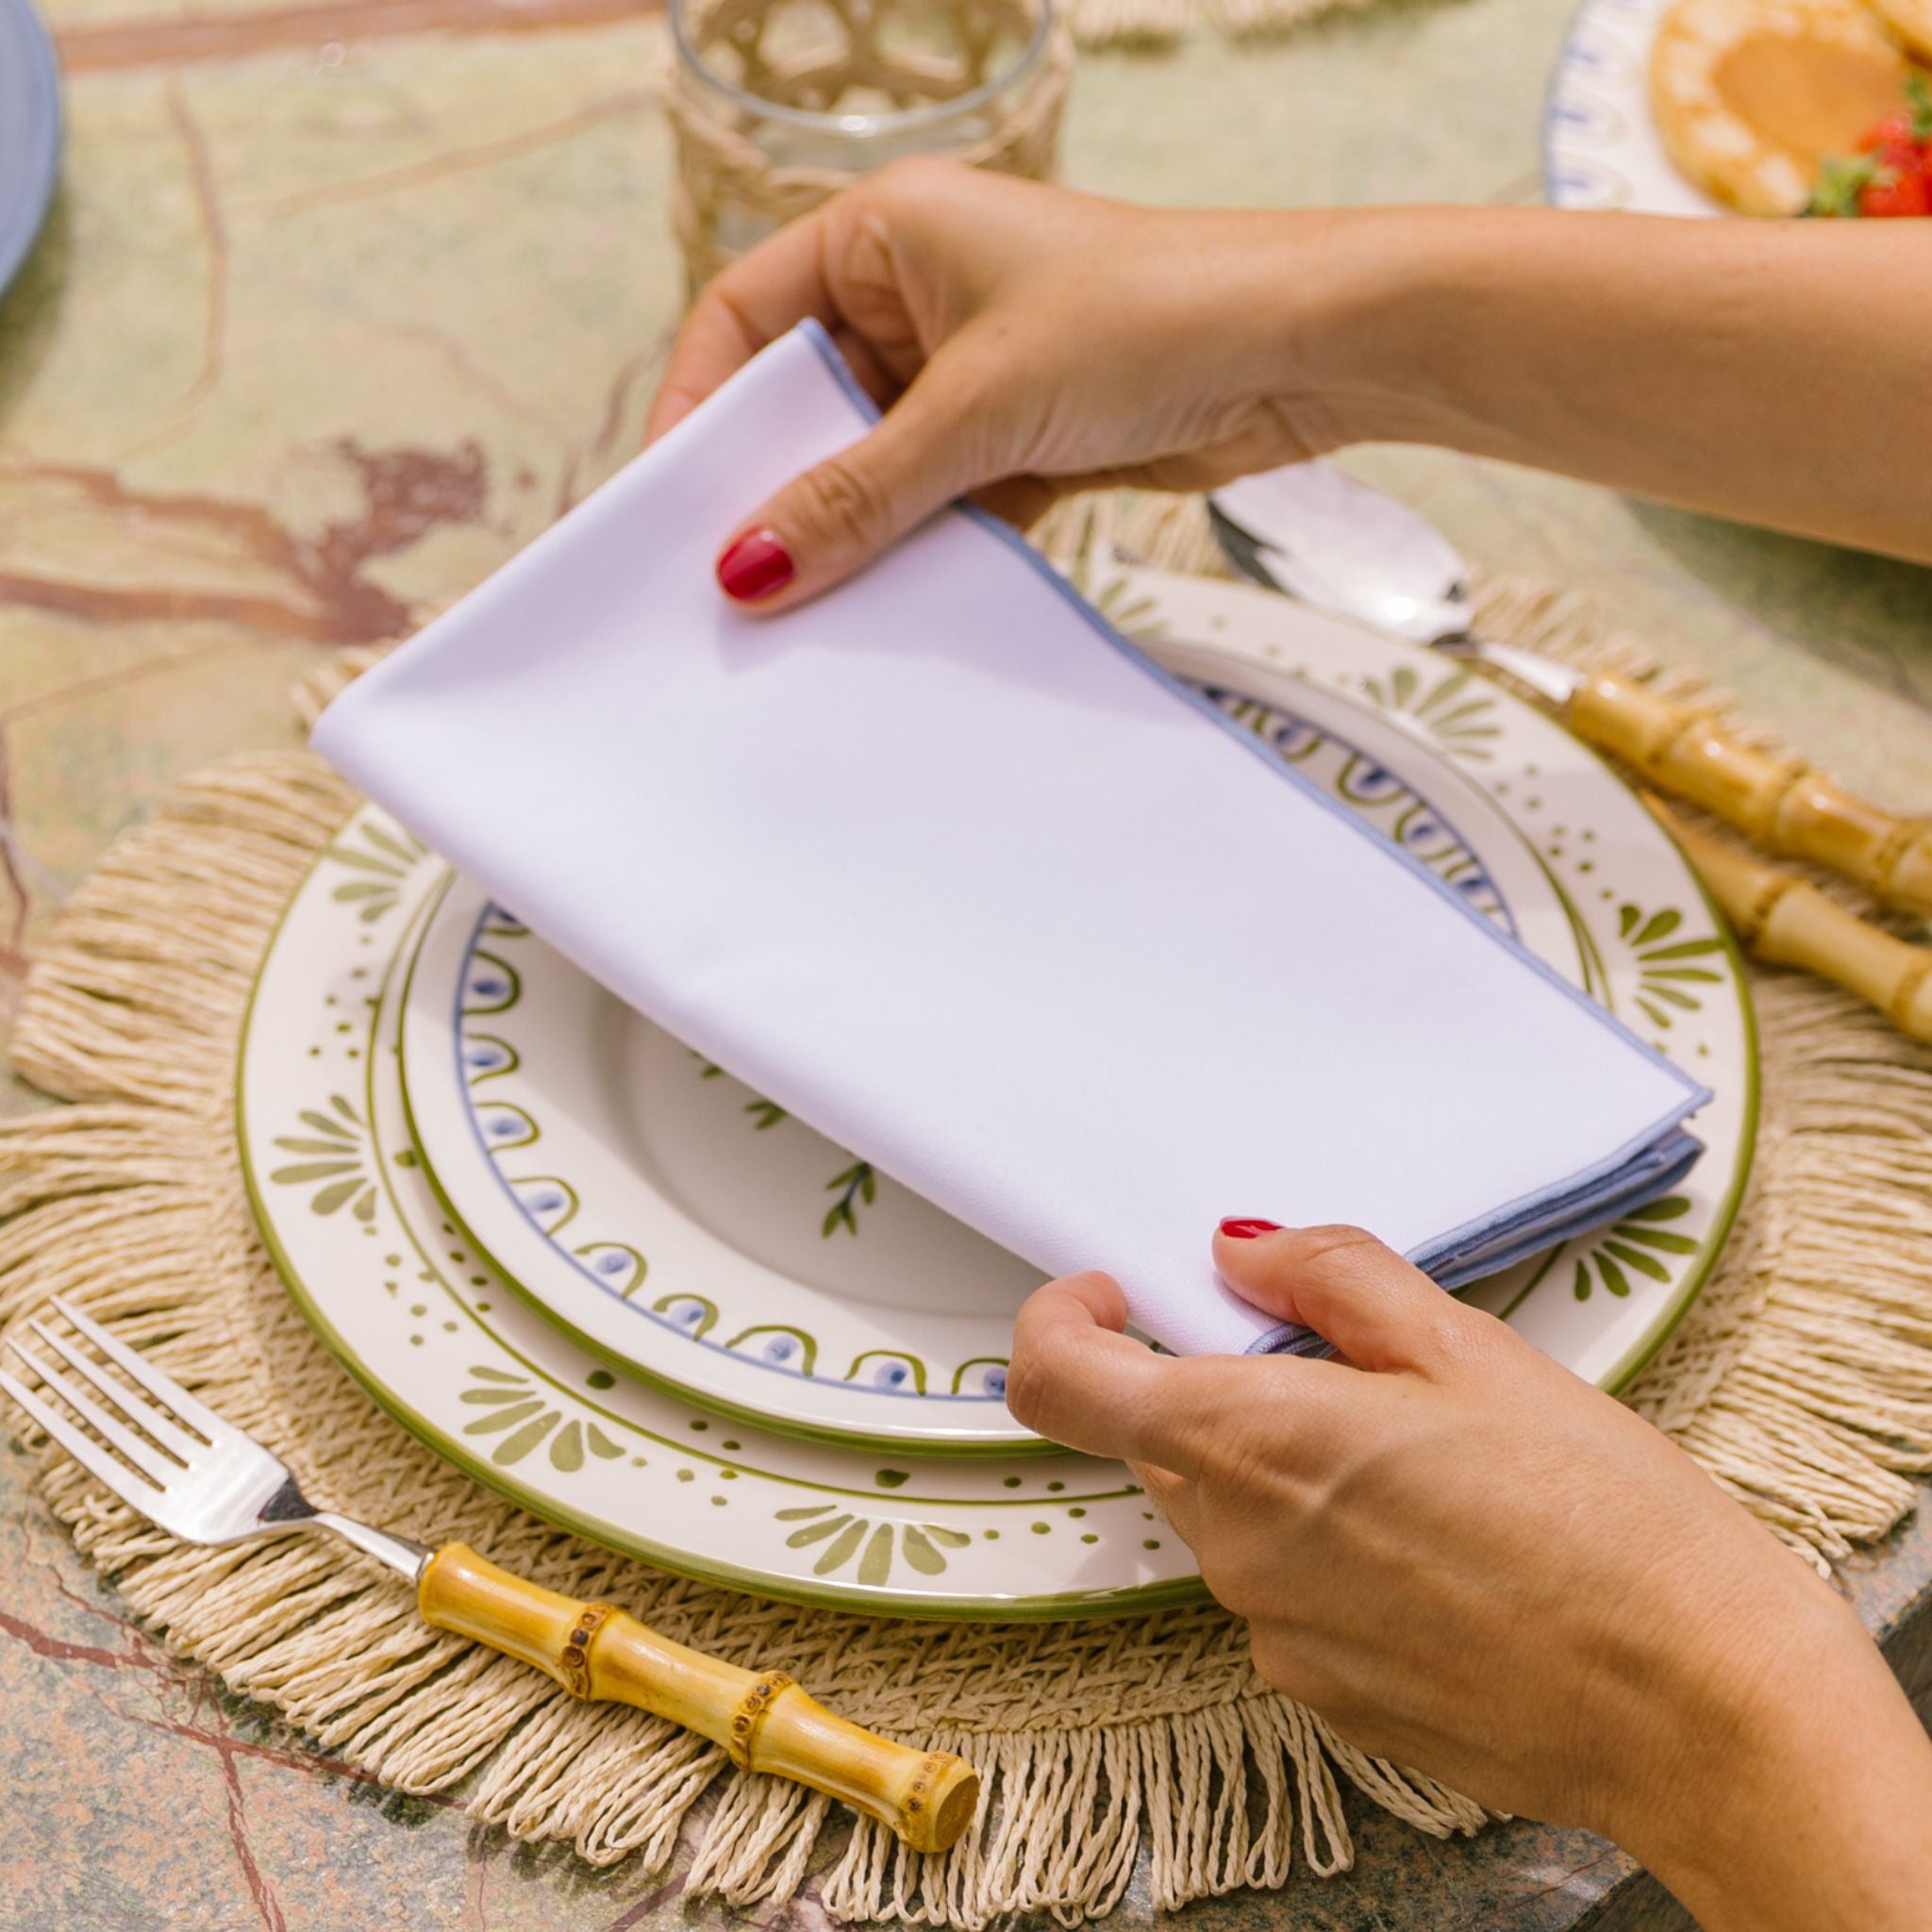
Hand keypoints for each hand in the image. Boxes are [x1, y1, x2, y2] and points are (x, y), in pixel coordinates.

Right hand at [646, 160, 1370, 608]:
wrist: (1307, 348)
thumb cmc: (1150, 315)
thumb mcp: (978, 408)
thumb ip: (857, 494)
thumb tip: (747, 569)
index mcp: (886, 231)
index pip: (746, 319)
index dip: (701, 407)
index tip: (670, 504)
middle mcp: (921, 291)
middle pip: (807, 401)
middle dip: (778, 486)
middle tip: (734, 581)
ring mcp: (974, 369)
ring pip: (876, 463)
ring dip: (856, 531)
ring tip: (813, 611)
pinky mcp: (1025, 436)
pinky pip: (940, 502)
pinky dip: (925, 549)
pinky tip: (901, 607)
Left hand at [1004, 1222, 1931, 1930]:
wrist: (1698, 1709)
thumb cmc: (1601, 1521)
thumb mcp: (1465, 1346)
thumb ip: (1330, 1277)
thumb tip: (1242, 1253)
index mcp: (1245, 1442)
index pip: (1059, 1380)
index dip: (1066, 1321)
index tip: (1118, 1292)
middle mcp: (1232, 1548)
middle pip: (1165, 1438)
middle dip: (1229, 1387)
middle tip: (1352, 1367)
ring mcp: (1273, 1634)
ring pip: (1234, 1512)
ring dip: (1293, 1469)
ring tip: (1434, 1465)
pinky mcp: (1324, 1692)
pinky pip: (1289, 1591)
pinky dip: (1335, 1551)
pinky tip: (1448, 1548)